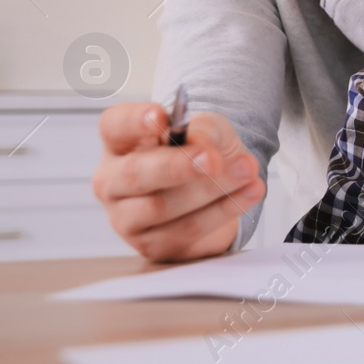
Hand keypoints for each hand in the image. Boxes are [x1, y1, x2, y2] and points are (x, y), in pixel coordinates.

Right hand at [92, 101, 265, 261]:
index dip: (135, 121)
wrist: (219, 188)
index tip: (162, 118)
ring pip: (161, 206)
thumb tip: (199, 145)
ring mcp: (126, 218)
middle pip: (134, 173)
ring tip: (248, 170)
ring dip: (211, 188)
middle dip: (177, 166)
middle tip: (213, 158)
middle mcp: (113, 181)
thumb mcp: (210, 129)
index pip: (115, 126)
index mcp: (120, 142)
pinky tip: (250, 192)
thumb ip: (202, 131)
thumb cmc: (203, 151)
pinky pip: (186, 229)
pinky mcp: (151, 245)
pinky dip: (223, 209)